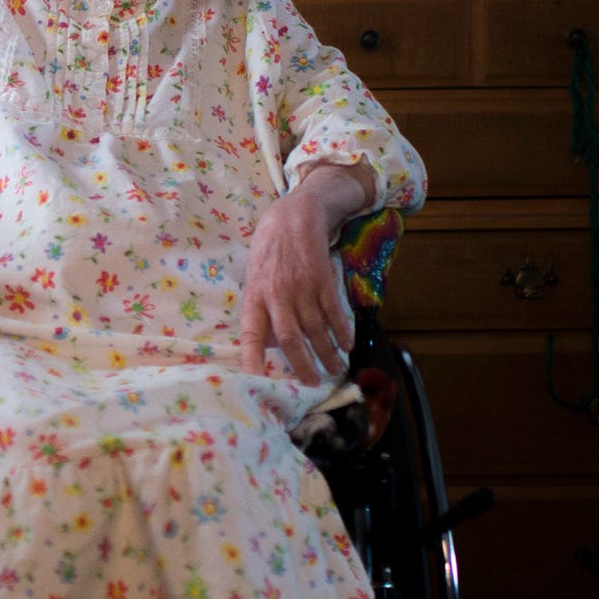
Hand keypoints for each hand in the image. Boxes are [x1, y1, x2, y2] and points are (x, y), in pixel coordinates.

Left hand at [238, 168, 366, 381]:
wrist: (295, 214)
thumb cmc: (270, 248)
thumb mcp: (254, 276)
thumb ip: (261, 306)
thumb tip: (268, 341)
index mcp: (255, 297)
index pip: (251, 334)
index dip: (253, 359)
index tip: (255, 381)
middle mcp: (277, 295)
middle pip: (291, 339)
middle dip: (303, 365)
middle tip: (312, 384)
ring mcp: (302, 288)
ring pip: (316, 329)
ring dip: (327, 353)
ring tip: (335, 370)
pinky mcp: (323, 280)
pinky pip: (334, 312)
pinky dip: (342, 331)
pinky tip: (347, 345)